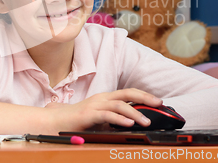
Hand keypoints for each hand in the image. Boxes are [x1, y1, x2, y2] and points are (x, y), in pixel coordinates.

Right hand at [45, 88, 161, 131]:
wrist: (57, 121)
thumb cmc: (79, 121)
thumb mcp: (101, 119)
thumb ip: (114, 119)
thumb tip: (133, 124)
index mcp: (106, 98)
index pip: (128, 93)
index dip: (144, 95)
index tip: (158, 101)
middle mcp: (102, 98)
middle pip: (127, 93)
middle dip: (145, 97)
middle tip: (159, 104)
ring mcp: (95, 105)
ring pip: (120, 105)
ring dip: (135, 113)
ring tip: (147, 121)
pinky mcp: (89, 115)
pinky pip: (107, 115)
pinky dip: (120, 119)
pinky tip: (129, 124)